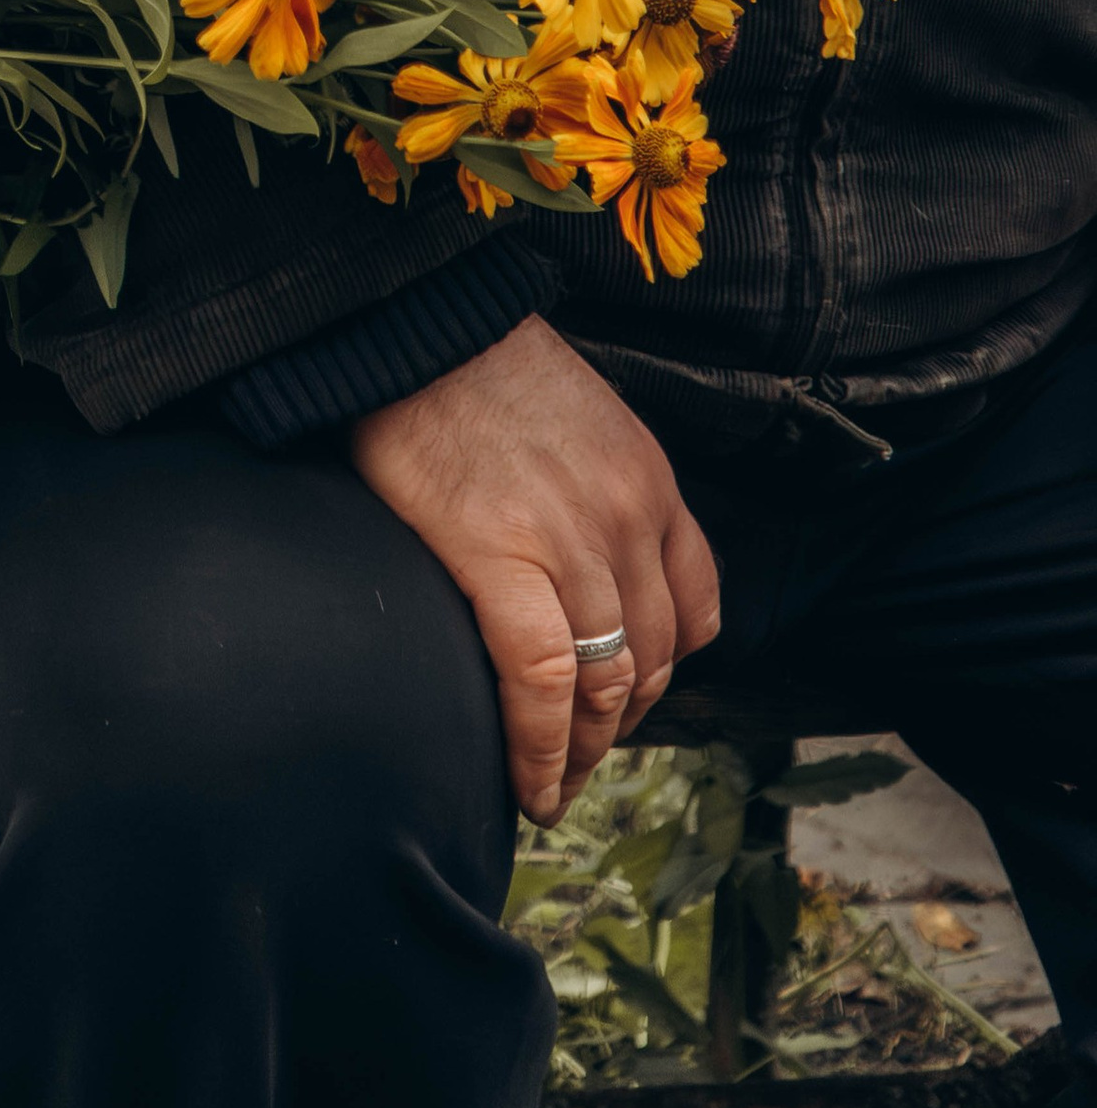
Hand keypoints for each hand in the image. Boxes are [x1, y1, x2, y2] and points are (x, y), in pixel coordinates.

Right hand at [348, 314, 720, 820]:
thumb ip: (598, 489)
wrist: (416, 322)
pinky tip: (530, 782)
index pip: (691, 613)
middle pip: (649, 661)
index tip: (624, 708)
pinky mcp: (500, 555)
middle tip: (580, 764)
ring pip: (605, 685)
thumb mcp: (579, 418)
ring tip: (553, 784)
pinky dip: (541, 746)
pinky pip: (540, 679)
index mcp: (648, 483)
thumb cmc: (474, 365)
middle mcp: (627, 518)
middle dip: (619, 728)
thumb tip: (578, 563)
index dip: (661, 676)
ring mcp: (571, 539)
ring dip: (583, 752)